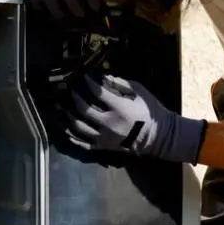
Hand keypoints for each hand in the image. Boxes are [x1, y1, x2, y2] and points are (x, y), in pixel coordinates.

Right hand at [0, 0, 101, 17]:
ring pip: (59, 14)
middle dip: (80, 9)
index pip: (95, 3)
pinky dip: (45, 5)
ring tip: (63, 5)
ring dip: (63, 10)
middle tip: (79, 6)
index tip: (94, 5)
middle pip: (78, 12)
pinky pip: (41, 7)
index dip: (95, 4)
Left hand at [64, 74, 206, 163]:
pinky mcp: (103, 147)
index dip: (88, 83)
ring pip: (79, 127)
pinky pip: (82, 143)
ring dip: (69, 116)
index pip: (97, 93)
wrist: (159, 137)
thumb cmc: (150, 111)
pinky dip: (72, 136)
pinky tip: (66, 129)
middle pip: (84, 109)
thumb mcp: (139, 92)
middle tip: (71, 90)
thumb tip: (103, 77)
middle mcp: (109, 124)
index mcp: (120, 108)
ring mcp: (104, 138)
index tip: (84, 77)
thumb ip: (120, 84)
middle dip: (75, 97)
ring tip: (64, 108)